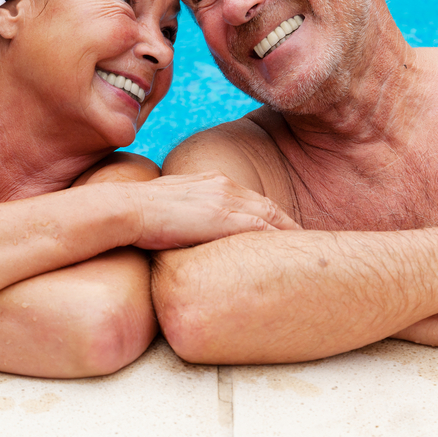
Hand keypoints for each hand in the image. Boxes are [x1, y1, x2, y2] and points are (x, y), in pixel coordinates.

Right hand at [120, 172, 300, 249]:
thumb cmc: (136, 215)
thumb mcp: (167, 212)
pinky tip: (294, 254)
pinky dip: (282, 241)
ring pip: (272, 217)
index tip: (285, 233)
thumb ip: (184, 220)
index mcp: (212, 182)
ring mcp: (226, 200)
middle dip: (289, 225)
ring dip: (292, 234)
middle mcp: (224, 186)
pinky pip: (264, 230)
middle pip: (269, 207)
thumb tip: (184, 241)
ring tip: (311, 252)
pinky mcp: (224, 217)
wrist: (126, 209)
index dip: (271, 219)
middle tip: (310, 244)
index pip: (251, 202)